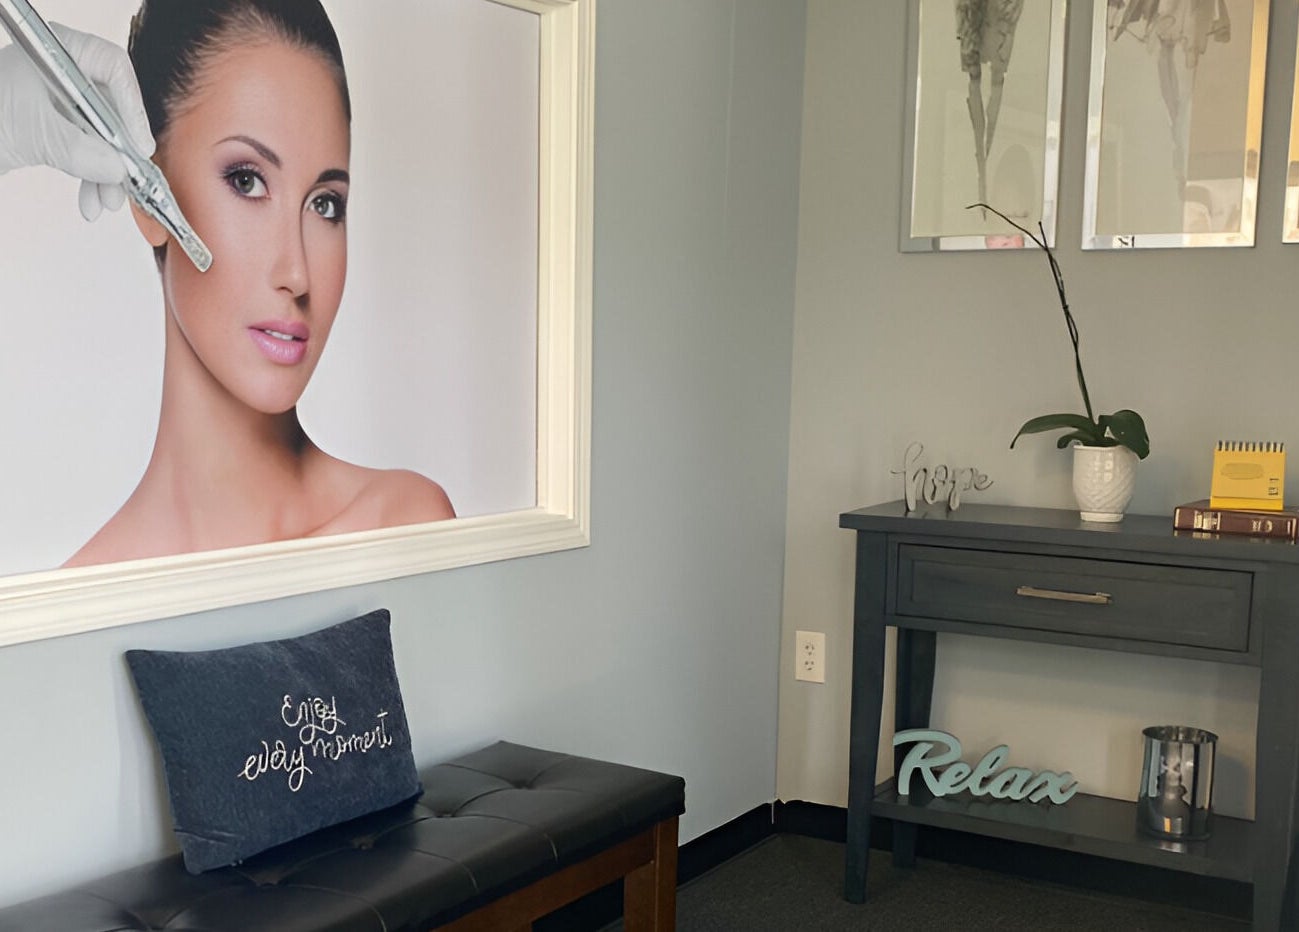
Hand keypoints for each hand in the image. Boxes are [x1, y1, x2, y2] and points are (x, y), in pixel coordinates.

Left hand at [0, 22, 153, 219]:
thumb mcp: (33, 133)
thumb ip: (80, 151)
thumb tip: (117, 166)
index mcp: (54, 55)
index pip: (112, 70)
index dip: (131, 108)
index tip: (136, 145)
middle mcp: (59, 75)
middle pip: (112, 110)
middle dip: (119, 153)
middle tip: (126, 180)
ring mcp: (56, 103)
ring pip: (102, 138)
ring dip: (108, 174)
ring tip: (106, 199)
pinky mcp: (52, 129)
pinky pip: (85, 152)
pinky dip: (91, 178)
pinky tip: (91, 198)